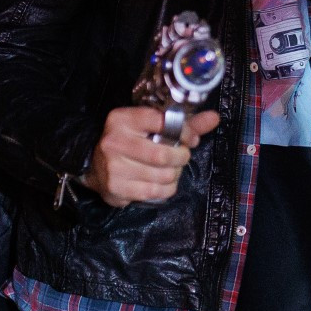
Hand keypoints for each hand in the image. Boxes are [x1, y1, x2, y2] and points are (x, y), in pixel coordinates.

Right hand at [80, 106, 219, 207]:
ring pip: (162, 176)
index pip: (162, 123)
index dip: (183, 132)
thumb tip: (214, 118)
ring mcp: (113, 167)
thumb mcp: (151, 126)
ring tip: (172, 170)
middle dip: (181, 158)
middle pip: (163, 155)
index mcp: (122, 119)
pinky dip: (167, 189)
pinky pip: (155, 192)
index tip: (189, 139)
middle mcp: (114, 141)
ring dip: (175, 175)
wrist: (96, 167)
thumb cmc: (131, 142)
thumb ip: (184, 123)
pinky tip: (163, 183)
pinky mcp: (116, 188)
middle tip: (182, 157)